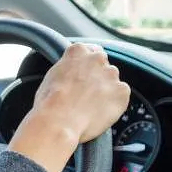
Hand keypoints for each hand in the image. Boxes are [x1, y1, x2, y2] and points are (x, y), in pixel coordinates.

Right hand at [9, 43, 130, 171]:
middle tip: (86, 92)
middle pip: (103, 64)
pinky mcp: (122, 91)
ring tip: (91, 106)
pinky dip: (114, 103)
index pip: (89, 50)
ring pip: (112, 81)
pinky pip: (121, 96)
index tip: (83, 74)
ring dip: (106, 90)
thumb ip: (67, 68)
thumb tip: (71, 74)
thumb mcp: (52, 75)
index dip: (86, 65)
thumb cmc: (49, 102)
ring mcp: (111, 74)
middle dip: (97, 76)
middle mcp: (97, 58)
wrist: (59, 121)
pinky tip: (99, 111)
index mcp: (77, 51)